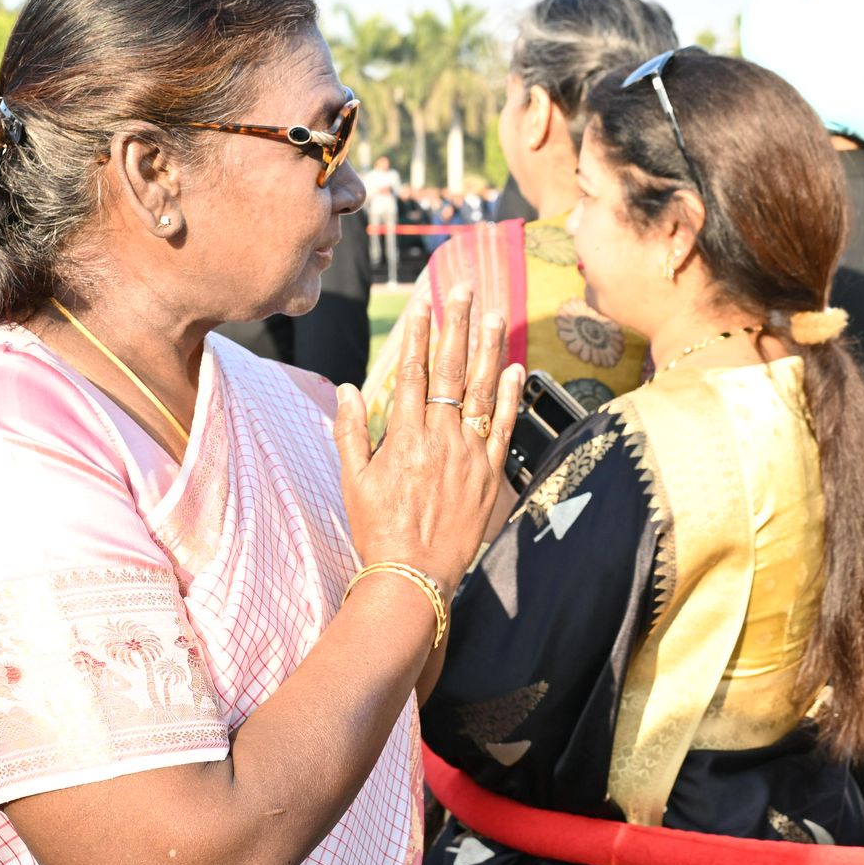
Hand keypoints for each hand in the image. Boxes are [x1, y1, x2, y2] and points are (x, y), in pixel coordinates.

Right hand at [332, 282, 521, 592]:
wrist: (415, 574)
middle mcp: (441, 437)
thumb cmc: (378, 529)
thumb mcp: (352, 480)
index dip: (420, 333)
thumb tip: (348, 388)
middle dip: (457, 325)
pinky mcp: (491, 474)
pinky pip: (504, 427)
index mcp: (405, 436)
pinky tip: (515, 368)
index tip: (426, 303)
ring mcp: (470, 453)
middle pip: (451, 369)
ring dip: (488, 349)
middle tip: (464, 290)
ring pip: (481, 390)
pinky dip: (509, 396)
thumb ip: (350, 431)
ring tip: (494, 315)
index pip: (414, 371)